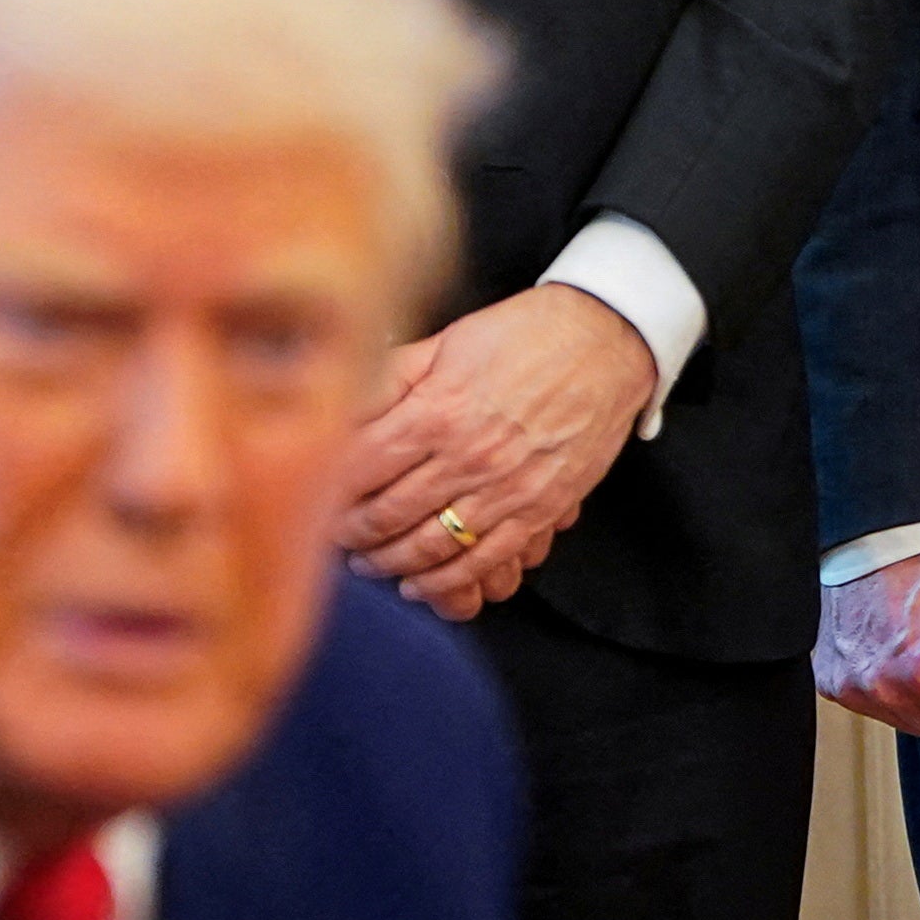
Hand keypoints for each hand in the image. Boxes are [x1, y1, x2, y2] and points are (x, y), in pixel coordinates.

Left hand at [341, 285, 660, 615]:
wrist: (607, 342)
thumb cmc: (525, 335)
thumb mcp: (447, 341)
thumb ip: (391, 375)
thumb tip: (338, 398)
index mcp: (437, 411)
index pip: (360, 468)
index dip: (327, 490)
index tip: (312, 498)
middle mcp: (468, 455)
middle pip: (387, 514)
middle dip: (351, 534)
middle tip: (333, 539)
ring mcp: (507, 488)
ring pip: (430, 546)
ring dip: (390, 563)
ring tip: (369, 563)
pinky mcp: (540, 509)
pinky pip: (484, 560)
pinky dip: (446, 581)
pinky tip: (419, 583)